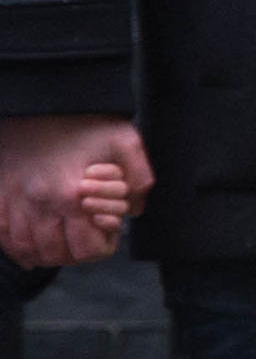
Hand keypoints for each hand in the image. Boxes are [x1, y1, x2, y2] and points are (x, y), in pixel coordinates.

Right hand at [0, 116, 151, 267]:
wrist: (41, 104)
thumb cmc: (83, 122)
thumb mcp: (124, 140)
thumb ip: (138, 177)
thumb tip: (136, 209)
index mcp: (70, 194)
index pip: (86, 247)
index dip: (103, 244)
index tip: (107, 228)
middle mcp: (37, 205)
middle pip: (56, 254)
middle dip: (76, 252)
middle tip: (86, 236)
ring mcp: (13, 204)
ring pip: (28, 250)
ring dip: (48, 253)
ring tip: (64, 242)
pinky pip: (4, 238)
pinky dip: (19, 248)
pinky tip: (33, 246)